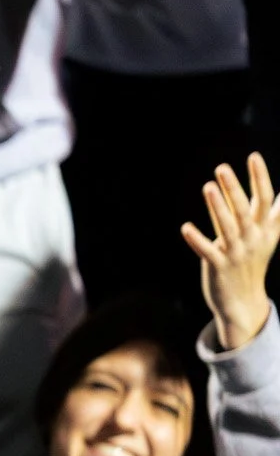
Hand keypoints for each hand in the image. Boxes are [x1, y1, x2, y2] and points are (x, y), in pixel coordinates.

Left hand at [183, 152, 278, 352]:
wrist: (244, 299)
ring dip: (217, 207)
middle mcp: (253, 238)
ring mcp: (236, 252)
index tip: (253, 156)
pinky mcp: (219, 266)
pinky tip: (185, 228)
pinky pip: (208, 251)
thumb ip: (272, 213)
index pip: (265, 198)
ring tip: (208, 187)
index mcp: (265, 228)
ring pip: (227, 226)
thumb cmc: (253, 260)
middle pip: (244, 209)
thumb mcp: (268, 235)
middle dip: (234, 188)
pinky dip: (197, 240)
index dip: (259, 177)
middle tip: (222, 168)